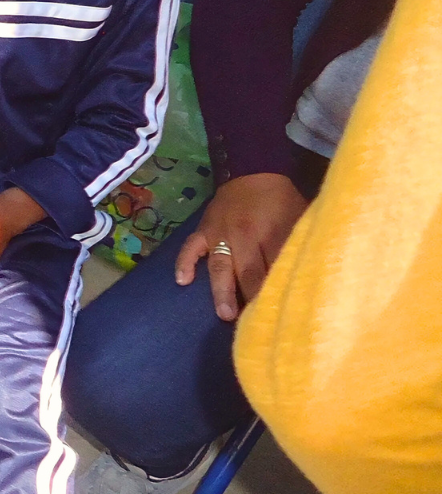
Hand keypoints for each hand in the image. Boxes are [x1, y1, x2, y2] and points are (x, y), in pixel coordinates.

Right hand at [174, 173, 309, 320]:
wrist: (253, 169)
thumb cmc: (282, 198)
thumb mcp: (299, 215)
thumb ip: (300, 241)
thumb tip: (311, 270)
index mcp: (271, 232)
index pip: (274, 268)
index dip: (278, 291)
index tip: (282, 314)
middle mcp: (243, 235)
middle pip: (248, 272)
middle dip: (252, 297)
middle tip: (256, 324)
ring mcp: (219, 233)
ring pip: (220, 266)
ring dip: (222, 291)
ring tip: (225, 314)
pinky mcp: (203, 229)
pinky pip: (190, 248)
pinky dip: (185, 263)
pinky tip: (182, 281)